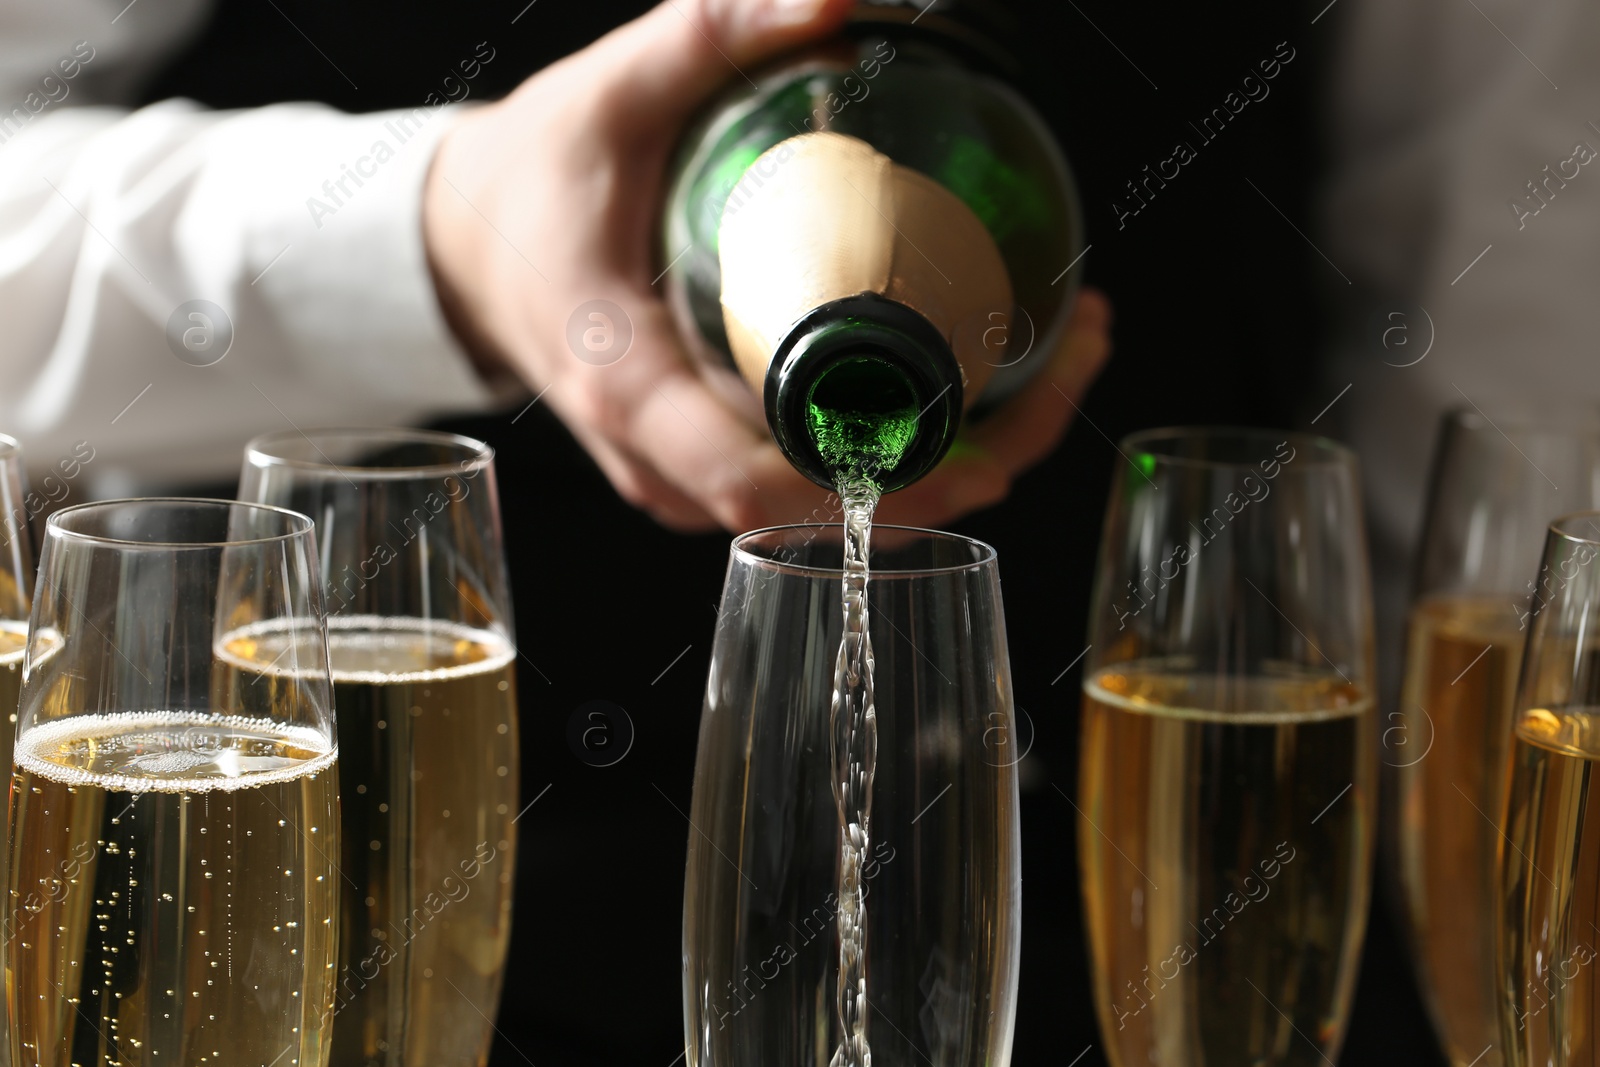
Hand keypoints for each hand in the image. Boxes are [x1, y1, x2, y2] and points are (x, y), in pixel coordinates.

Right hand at [424, 0, 1112, 531]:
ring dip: (959, 453)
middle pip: (836, 510)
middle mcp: (663, 459)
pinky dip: (907, 450)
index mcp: (631, 391)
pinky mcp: (708, 465)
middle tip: (1076, 347)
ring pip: (838, 510)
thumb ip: (711, 33)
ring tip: (1056, 354)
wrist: (473, 243)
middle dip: (977, 453)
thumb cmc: (535, 182)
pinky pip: (819, 488)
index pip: (767, 485)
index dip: (895, 475)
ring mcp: (687, 476)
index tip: (1004, 420)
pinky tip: (978, 382)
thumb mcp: (609, 95)